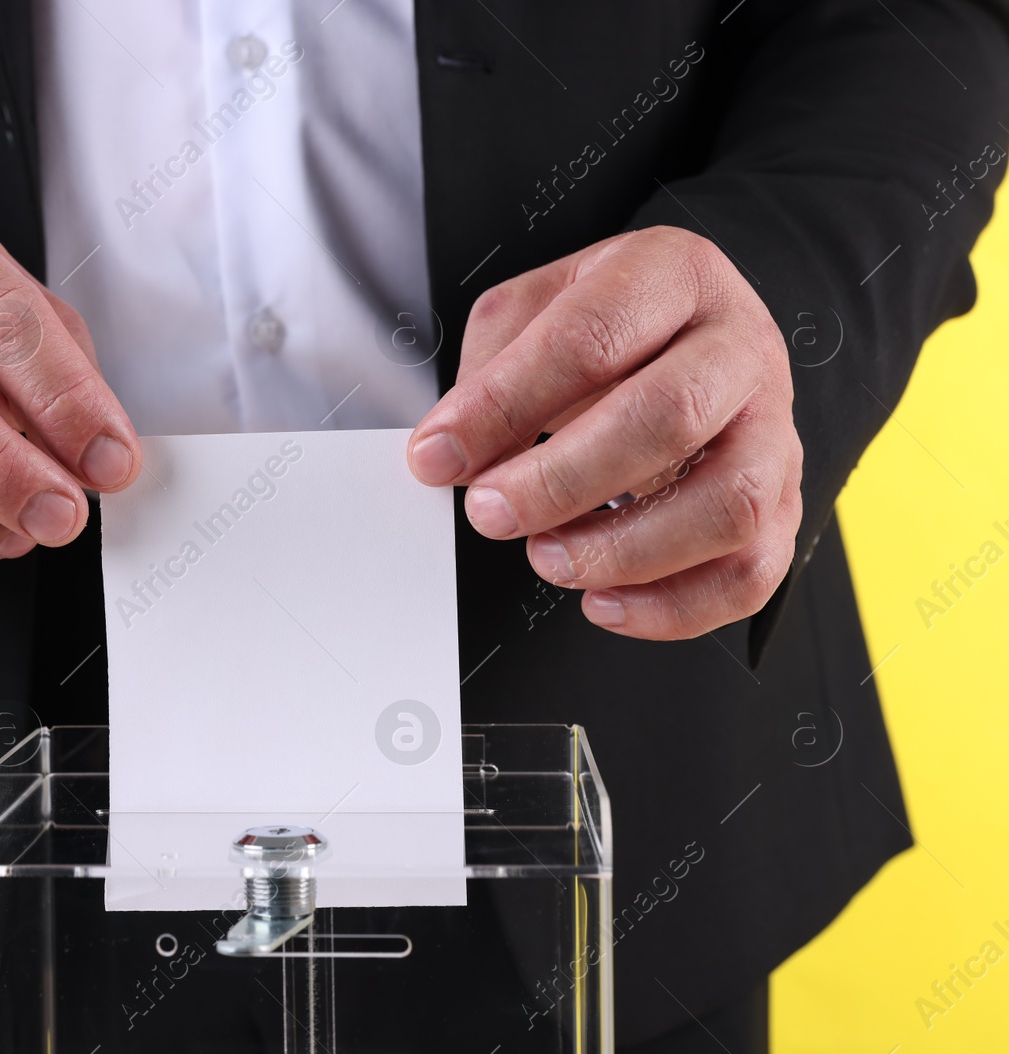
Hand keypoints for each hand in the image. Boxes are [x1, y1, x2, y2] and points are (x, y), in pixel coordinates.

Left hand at [407, 226, 802, 639]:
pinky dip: (672, 606)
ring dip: (624, 550)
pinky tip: (604, 602)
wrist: (693, 330)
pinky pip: (749, 572)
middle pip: (668, 417)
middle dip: (562, 480)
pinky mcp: (782, 503)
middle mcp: (738, 348)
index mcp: (672, 277)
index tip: (439, 454)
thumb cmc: (610, 324)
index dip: (505, 404)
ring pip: (727, 504)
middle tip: (490, 511)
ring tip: (548, 558)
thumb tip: (451, 453)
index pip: (590, 338)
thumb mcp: (534, 309)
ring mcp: (772, 430)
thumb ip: (490, 371)